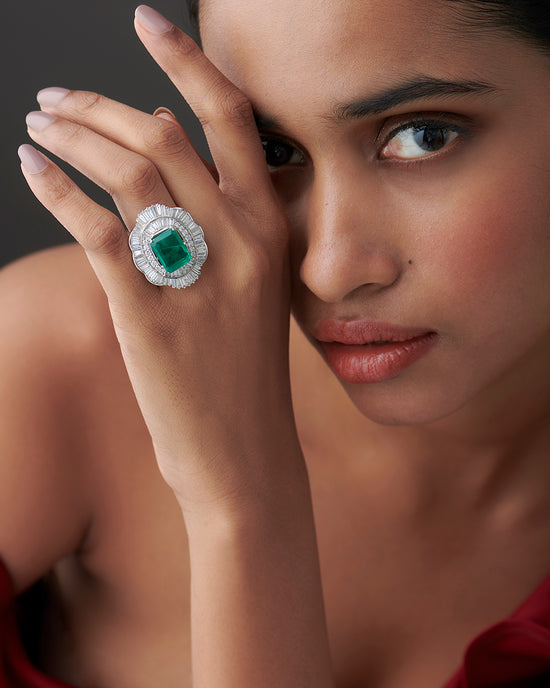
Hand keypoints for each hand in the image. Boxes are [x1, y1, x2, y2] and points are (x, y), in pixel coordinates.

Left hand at [19, 5, 305, 516]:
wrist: (244, 451)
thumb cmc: (243, 369)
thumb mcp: (250, 286)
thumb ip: (218, 212)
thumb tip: (166, 132)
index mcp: (270, 230)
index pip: (233, 121)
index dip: (187, 61)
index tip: (146, 23)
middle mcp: (240, 242)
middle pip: (163, 136)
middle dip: (99, 104)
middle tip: (57, 99)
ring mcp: (197, 277)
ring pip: (127, 172)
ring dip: (72, 136)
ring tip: (38, 127)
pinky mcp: (149, 313)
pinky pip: (96, 228)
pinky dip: (56, 188)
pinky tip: (32, 167)